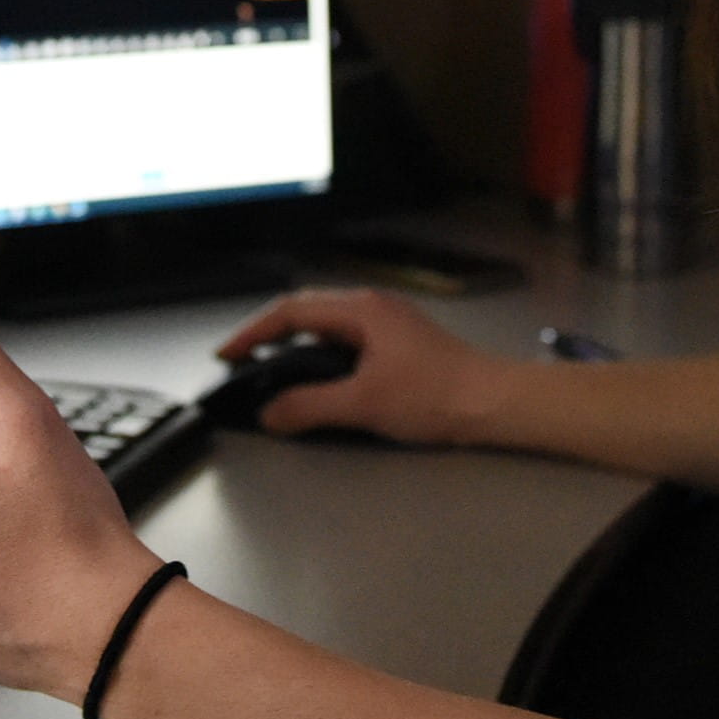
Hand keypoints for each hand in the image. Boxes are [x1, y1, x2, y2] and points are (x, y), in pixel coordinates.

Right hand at [216, 287, 505, 444]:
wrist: (493, 402)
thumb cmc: (433, 396)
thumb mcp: (364, 403)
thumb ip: (310, 406)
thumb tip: (269, 413)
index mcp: (361, 309)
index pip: (291, 312)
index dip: (253, 332)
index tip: (226, 353)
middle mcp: (372, 306)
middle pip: (306, 310)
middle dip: (269, 334)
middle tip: (241, 360)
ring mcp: (387, 321)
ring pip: (326, 324)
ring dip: (295, 343)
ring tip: (270, 367)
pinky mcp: (398, 341)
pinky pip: (345, 338)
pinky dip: (319, 352)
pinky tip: (315, 375)